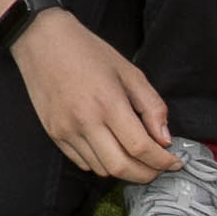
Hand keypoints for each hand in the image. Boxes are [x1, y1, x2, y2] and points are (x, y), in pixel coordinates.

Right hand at [12, 1, 177, 181]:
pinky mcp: (53, 134)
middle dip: (146, 174)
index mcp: (108, 102)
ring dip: (123, 169)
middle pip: (121, 168)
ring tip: (135, 157)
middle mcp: (85, 121)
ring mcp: (66, 130)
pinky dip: (101, 163)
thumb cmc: (88, 51)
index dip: (162, 161)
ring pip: (101, 170)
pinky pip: (82, 162)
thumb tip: (164, 139)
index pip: (140, 147)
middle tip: (158, 168)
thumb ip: (152, 106)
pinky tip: (110, 149)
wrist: (42, 41)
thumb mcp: (129, 72)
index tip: (174, 162)